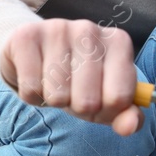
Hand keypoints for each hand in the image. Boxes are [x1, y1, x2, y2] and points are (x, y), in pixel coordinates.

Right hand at [0, 19, 141, 135]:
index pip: (120, 97)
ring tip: (53, 84)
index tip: (99, 102)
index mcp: (118, 43)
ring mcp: (57, 28)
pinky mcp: (26, 35)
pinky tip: (35, 78)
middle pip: (87, 101)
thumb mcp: (105, 100)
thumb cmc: (76, 80)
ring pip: (57, 95)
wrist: (32, 54)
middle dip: (77, 107)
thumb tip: (129, 127)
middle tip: (72, 92)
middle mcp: (90, 30)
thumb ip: (125, 115)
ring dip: (53, 100)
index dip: (106, 111)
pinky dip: (31, 95)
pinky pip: (31, 88)